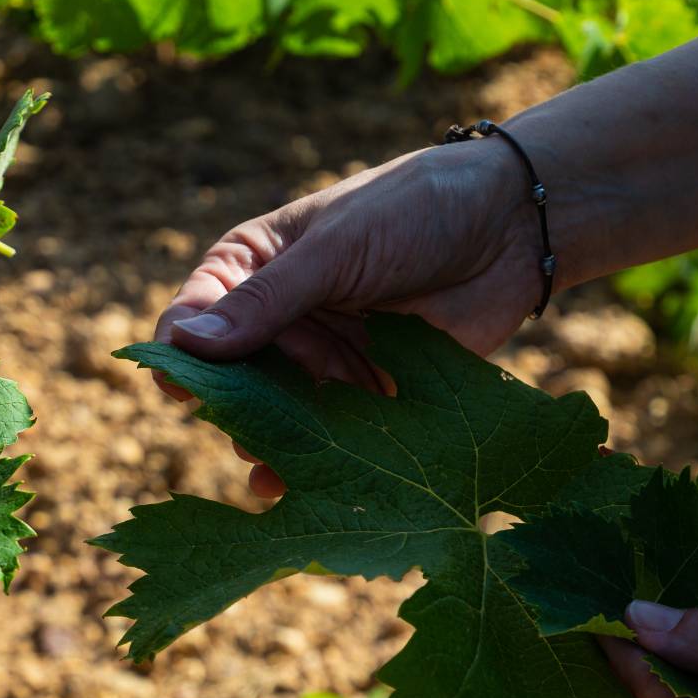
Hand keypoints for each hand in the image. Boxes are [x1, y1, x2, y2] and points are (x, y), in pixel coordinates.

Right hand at [155, 142, 543, 497]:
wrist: (517, 225)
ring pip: (278, 413)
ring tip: (269, 460)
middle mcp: (280, 319)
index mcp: (254, 267)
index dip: (183, 353)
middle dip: (232, 408)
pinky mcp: (366, 394)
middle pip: (233, 377)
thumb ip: (267, 301)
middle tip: (240, 431)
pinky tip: (292, 487)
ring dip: (270, 440)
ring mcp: (321, 359)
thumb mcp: (336, 249)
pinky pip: (330, 438)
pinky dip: (313, 463)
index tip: (180, 387)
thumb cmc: (416, 211)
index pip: (196, 316)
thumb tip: (186, 345)